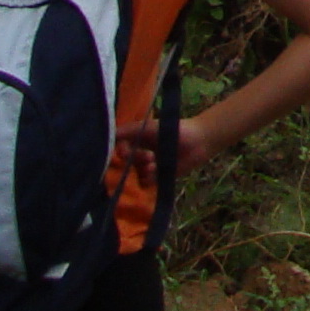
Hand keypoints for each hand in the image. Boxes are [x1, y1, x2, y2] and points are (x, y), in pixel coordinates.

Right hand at [107, 113, 225, 186]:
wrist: (199, 141)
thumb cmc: (175, 130)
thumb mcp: (150, 127)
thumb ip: (130, 130)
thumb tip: (110, 134)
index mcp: (137, 141)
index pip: (119, 150)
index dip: (121, 153)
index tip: (126, 152)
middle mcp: (141, 154)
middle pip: (126, 164)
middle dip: (135, 161)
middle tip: (149, 156)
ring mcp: (149, 167)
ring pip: (135, 174)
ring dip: (142, 170)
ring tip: (154, 164)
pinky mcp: (158, 177)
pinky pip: (145, 183)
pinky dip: (147, 179)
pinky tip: (156, 172)